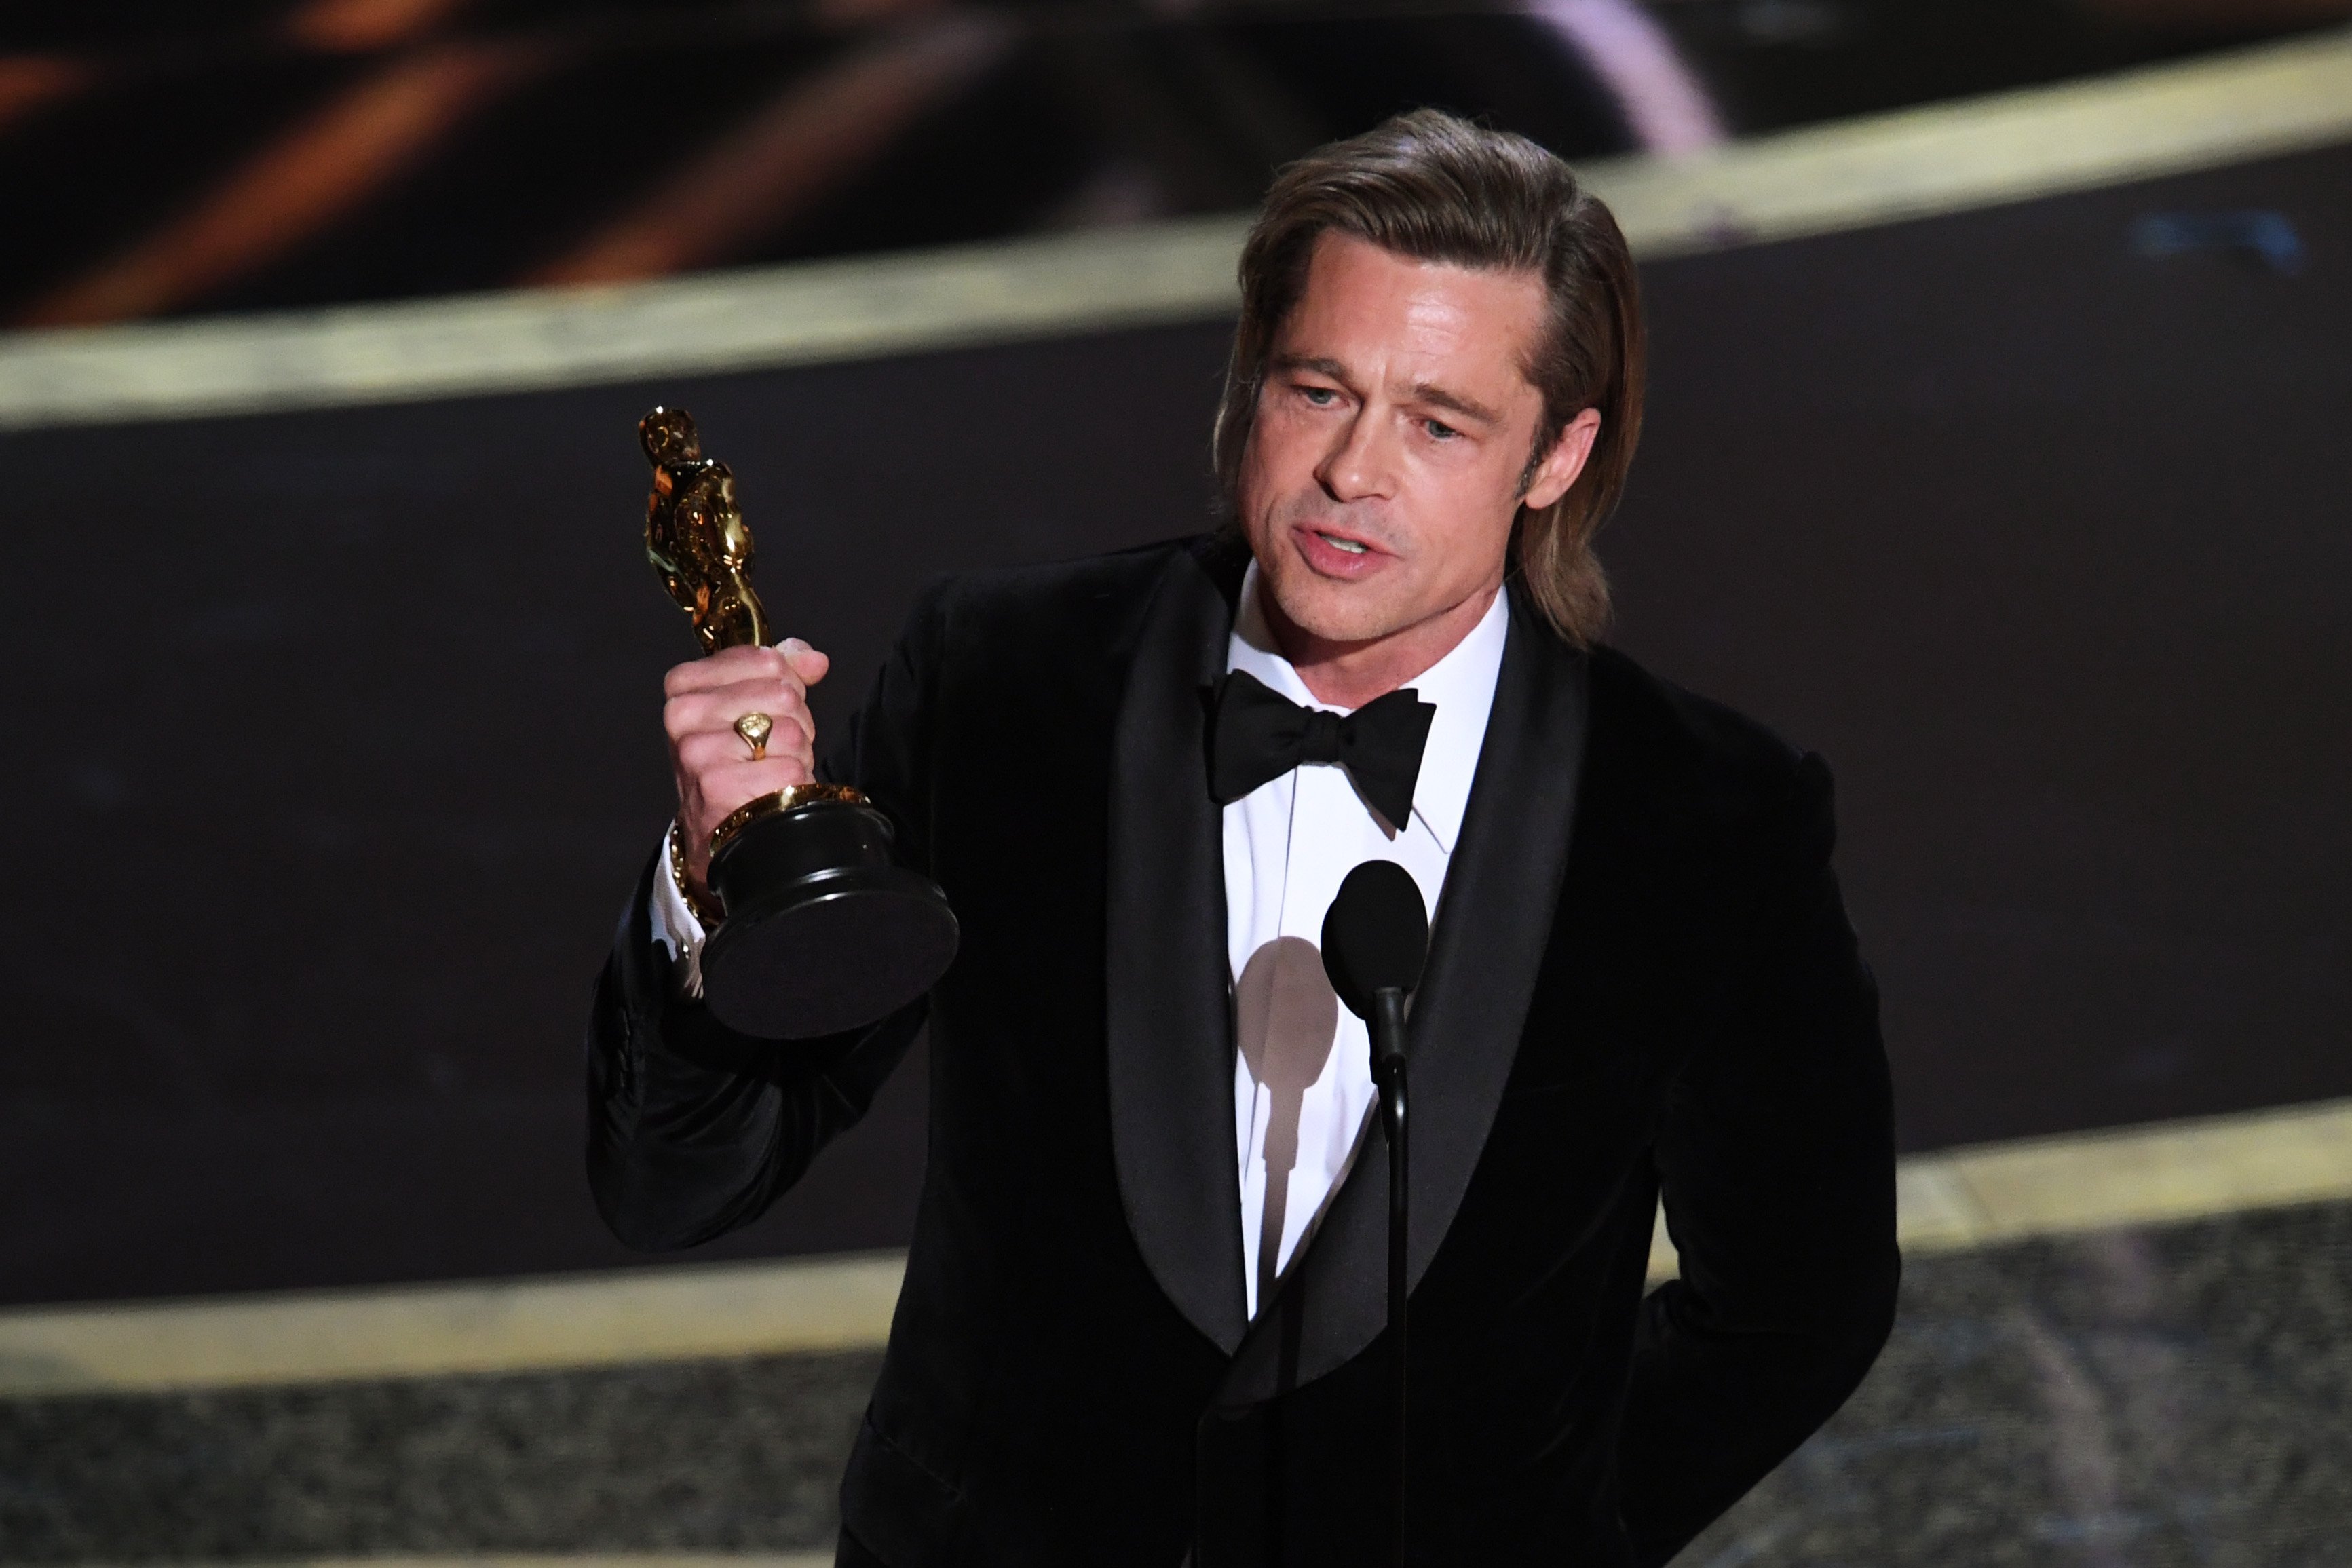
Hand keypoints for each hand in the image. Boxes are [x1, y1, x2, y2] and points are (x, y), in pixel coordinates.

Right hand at [663, 638, 829, 896]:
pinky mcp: (721, 787)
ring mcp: (699, 752)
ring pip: (790, 731)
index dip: (785, 686)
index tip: (768, 712)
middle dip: (794, 723)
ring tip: (770, 771)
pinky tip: (771, 794)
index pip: (767, 660)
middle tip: (772, 750)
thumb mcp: (746, 708)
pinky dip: (794, 785)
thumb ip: (780, 673)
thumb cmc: (735, 765)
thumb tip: (813, 659)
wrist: (719, 832)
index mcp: (685, 686)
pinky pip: (790, 770)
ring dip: (795, 755)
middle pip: (783, 694)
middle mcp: (684, 716)